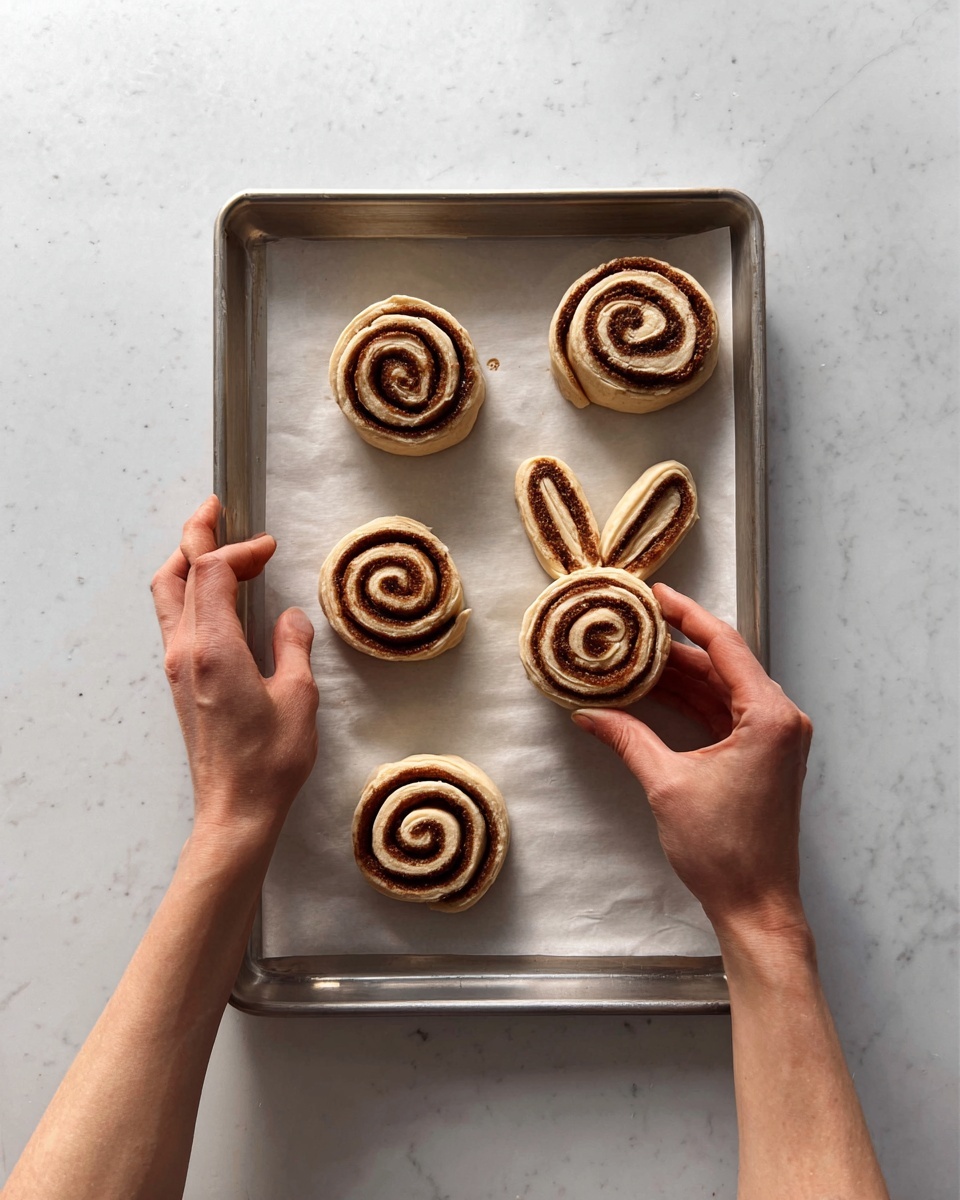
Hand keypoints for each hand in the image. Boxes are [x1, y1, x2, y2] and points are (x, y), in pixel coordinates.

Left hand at [151, 497, 319, 847]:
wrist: (236, 808)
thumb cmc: (268, 762)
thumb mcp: (299, 698)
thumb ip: (293, 647)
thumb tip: (290, 619)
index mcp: (214, 648)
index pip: (214, 574)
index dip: (241, 551)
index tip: (269, 548)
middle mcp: (186, 651)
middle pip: (179, 574)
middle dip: (196, 535)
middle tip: (215, 508)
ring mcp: (178, 667)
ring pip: (168, 595)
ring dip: (186, 561)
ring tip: (207, 541)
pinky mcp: (181, 682)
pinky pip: (174, 619)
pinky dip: (188, 591)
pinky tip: (210, 593)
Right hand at [572, 583, 812, 937]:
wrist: (756, 904)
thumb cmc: (725, 850)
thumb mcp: (667, 784)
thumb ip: (628, 738)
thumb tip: (589, 713)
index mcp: (768, 715)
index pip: (724, 645)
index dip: (686, 615)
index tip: (655, 593)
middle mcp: (780, 719)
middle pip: (722, 664)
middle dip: (675, 645)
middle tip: (632, 624)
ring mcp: (774, 738)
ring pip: (720, 689)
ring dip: (679, 676)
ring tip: (633, 656)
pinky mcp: (763, 756)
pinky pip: (723, 714)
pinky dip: (690, 703)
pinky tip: (653, 694)